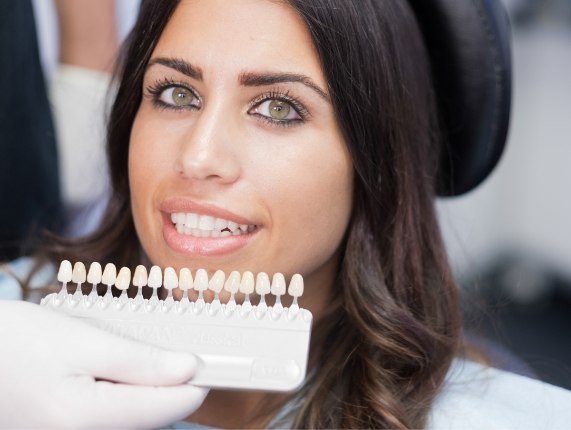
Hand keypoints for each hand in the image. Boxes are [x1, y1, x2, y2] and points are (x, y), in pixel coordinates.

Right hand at [0, 300, 207, 428]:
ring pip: (131, 417)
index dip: (195, 382)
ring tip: (131, 352)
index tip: (212, 359)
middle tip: (174, 345)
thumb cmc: (15, 343)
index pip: (166, 408)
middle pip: (150, 416)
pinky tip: (111, 369)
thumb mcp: (82, 341)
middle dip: (167, 382)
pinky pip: (109, 418)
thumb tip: (188, 370)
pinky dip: (121, 393)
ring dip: (143, 387)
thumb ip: (139, 361)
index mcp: (86, 420)